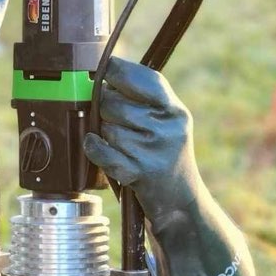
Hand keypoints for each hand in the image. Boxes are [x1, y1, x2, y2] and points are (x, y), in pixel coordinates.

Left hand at [85, 57, 252, 275]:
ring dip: (104, 133)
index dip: (119, 71)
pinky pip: (102, 150)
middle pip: (116, 103)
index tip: (106, 70)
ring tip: (116, 142)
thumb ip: (147, 101)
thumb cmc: (167, 161)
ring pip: (108, 127)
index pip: (145, 80)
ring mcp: (154, 151)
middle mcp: (168, 129)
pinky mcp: (139, 173)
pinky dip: (94, 148)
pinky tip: (95, 145)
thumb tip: (106, 77)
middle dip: (105, 108)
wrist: (181, 206)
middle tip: (108, 115)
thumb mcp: (170, 126)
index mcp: (176, 112)